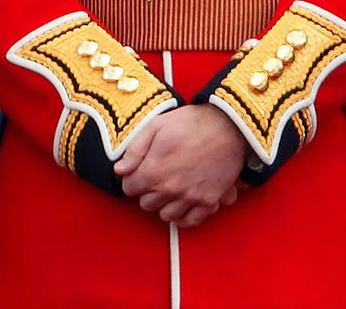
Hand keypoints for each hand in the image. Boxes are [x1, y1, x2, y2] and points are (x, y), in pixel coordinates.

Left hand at [114, 104, 245, 227]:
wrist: (226, 126)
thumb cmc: (189, 124)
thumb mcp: (155, 127)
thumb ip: (134, 151)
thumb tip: (119, 170)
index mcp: (154, 171)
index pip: (129, 189)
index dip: (131, 178)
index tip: (138, 171)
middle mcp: (170, 190)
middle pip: (146, 204)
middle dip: (146, 191)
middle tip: (155, 177)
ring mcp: (190, 198)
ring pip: (165, 215)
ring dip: (164, 204)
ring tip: (169, 188)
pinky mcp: (208, 202)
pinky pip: (189, 222)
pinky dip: (183, 215)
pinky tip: (182, 202)